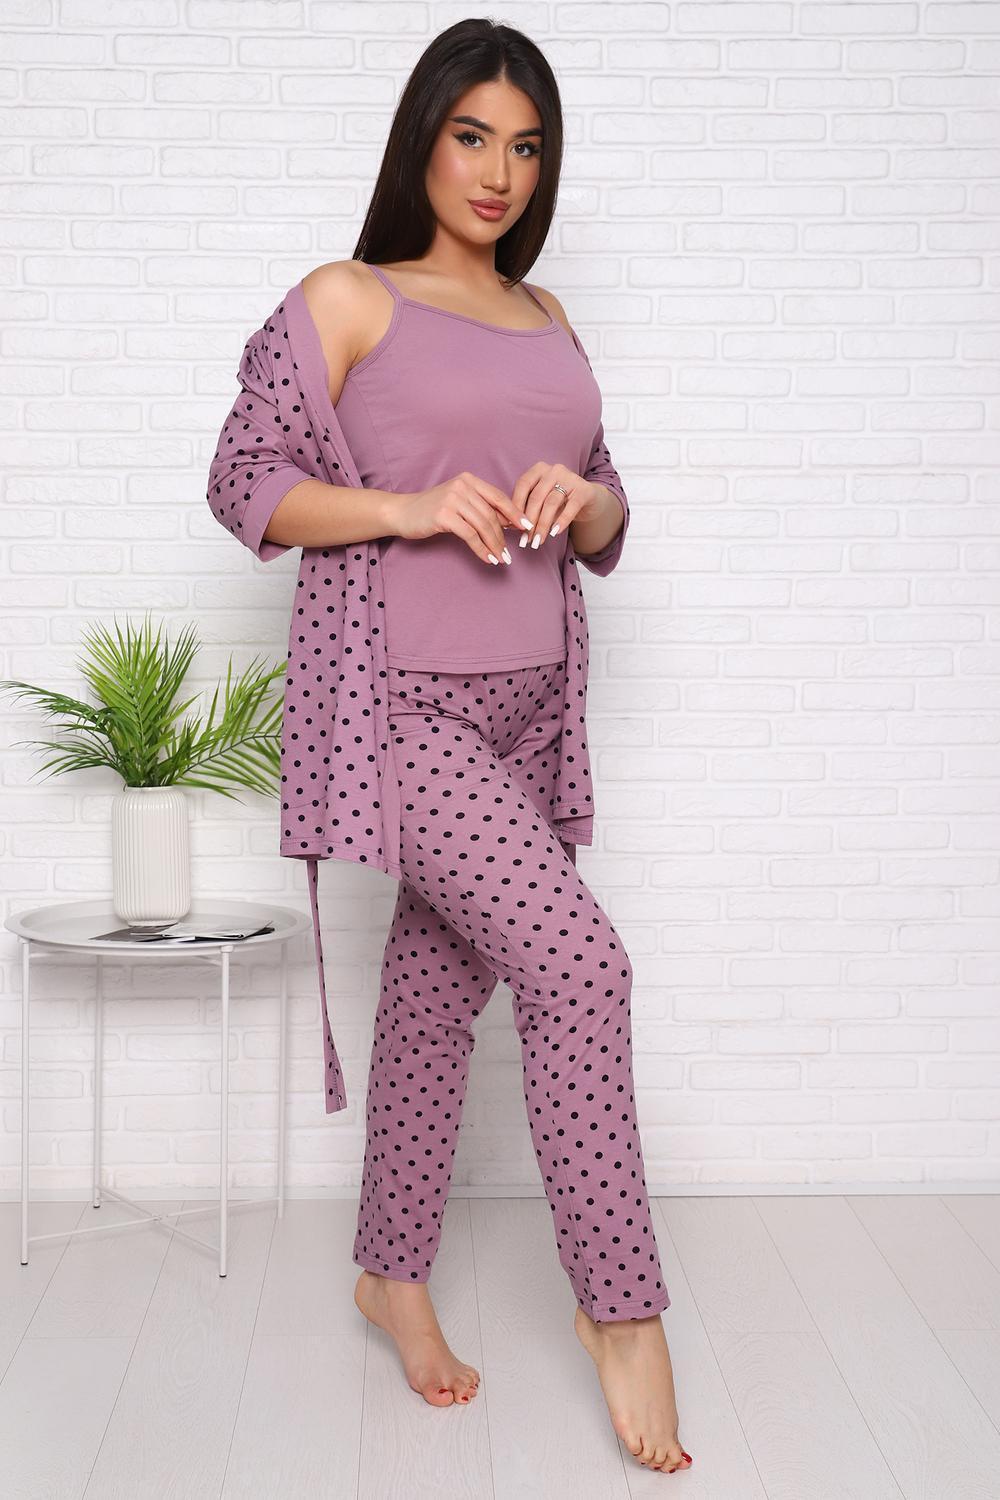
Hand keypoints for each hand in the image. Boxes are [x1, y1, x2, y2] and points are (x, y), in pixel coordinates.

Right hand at [390, 473, 534, 566]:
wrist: (402, 513)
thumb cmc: (432, 510)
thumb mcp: (459, 502)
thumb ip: (481, 508)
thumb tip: (510, 523)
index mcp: (469, 480)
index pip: (498, 497)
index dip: (515, 513)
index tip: (527, 527)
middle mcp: (462, 486)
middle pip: (491, 514)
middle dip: (503, 536)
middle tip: (509, 553)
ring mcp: (452, 499)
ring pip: (483, 525)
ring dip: (494, 545)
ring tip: (501, 559)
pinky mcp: (444, 515)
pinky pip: (470, 535)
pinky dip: (481, 549)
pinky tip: (487, 559)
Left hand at [511, 463, 600, 549]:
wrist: (588, 499)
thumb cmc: (559, 501)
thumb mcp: (542, 500)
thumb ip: (528, 508)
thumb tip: (511, 526)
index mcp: (539, 469)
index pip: (523, 485)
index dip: (517, 506)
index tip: (513, 527)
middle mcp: (554, 470)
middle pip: (536, 497)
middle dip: (530, 521)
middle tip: (526, 539)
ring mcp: (570, 478)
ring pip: (551, 503)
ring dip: (543, 525)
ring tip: (538, 541)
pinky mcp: (584, 490)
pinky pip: (571, 507)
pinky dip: (561, 521)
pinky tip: (554, 533)